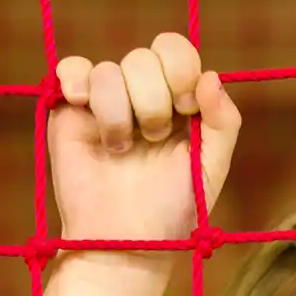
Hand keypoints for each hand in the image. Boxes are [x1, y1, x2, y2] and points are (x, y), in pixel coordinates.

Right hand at [49, 32, 241, 256]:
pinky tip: (82, 106)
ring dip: (119, 113)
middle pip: (145, 57)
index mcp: (178, 101)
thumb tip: (211, 76)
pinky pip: (72, 69)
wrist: (124, 242)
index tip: (185, 108)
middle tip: (153, 139)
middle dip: (153, 100)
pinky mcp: (71, 110)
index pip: (177, 52)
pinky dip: (77, 81)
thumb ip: (224, 123)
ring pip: (110, 70)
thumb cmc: (171, 211)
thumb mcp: (210, 169)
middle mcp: (142, 95)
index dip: (180, 71)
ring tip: (122, 150)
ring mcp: (106, 100)